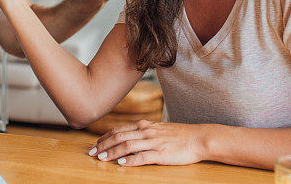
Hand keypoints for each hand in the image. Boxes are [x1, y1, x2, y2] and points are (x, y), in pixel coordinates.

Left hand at [89, 120, 205, 166]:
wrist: (198, 138)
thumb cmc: (179, 135)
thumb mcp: (158, 128)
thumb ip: (144, 131)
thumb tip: (130, 135)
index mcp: (144, 125)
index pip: (119, 129)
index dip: (105, 137)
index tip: (95, 144)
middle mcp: (146, 131)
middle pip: (119, 136)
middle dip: (103, 144)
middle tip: (91, 153)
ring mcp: (154, 142)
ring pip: (127, 146)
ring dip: (112, 152)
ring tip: (101, 158)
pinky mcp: (161, 153)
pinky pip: (142, 157)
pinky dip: (130, 160)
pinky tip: (121, 164)